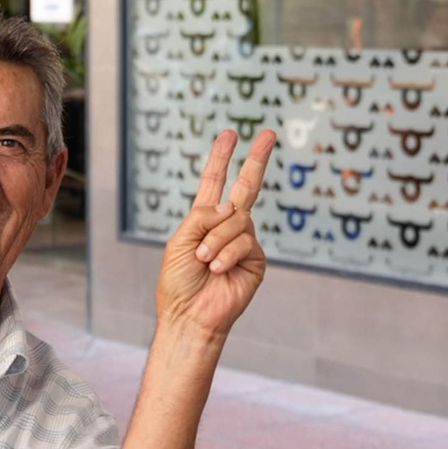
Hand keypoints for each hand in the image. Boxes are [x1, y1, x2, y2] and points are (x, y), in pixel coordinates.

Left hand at [154, 128, 276, 339]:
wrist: (191, 315)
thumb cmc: (178, 282)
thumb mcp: (179, 241)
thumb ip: (202, 216)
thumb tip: (232, 206)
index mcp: (203, 220)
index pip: (215, 182)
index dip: (222, 158)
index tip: (230, 135)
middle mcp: (226, 227)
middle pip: (246, 187)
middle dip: (256, 159)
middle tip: (269, 133)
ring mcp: (243, 243)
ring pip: (238, 220)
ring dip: (216, 241)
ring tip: (204, 262)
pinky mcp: (255, 260)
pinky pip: (246, 242)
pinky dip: (227, 254)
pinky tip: (217, 269)